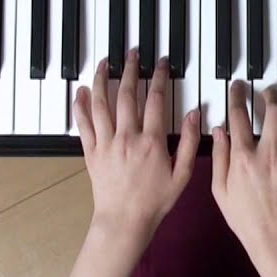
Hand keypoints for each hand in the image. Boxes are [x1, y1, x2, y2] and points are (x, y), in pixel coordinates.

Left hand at [73, 49, 199, 242]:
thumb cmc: (155, 202)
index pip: (156, 100)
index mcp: (152, 142)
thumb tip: (196, 114)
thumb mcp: (183, 174)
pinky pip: (83, 125)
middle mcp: (127, 138)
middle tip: (132, 53)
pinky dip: (80, 106)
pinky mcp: (92, 153)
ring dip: (102, 80)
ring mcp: (107, 144)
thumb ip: (192, 142)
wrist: (124, 222)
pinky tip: (81, 91)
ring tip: (105, 62)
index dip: (158, 77)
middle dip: (130, 70)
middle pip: (127, 95)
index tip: (160, 63)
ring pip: (101, 104)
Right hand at [211, 81, 276, 259]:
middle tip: (268, 91)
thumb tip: (218, 129)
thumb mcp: (220, 190)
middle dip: (269, 94)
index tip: (238, 86)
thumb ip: (219, 157)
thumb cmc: (245, 218)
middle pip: (272, 111)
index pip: (239, 116)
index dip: (238, 95)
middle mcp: (268, 155)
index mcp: (243, 159)